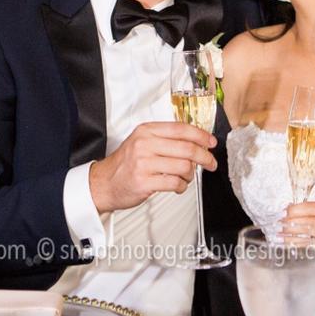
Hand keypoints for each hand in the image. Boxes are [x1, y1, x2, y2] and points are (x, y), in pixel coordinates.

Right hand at [88, 121, 215, 213]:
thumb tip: (195, 142)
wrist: (103, 183)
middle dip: (204, 157)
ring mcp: (143, 163)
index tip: (211, 142)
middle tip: (210, 163)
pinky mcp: (144, 182)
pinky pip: (175, 183)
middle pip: (187, 148)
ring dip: (190, 174)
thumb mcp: (141, 142)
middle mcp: (145, 144)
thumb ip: (165, 139)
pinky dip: (182, 186)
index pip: (181, 129)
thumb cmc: (124, 164)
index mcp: (146, 131)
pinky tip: (178, 186)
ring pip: (183, 166)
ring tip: (186, 176)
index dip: (201, 135)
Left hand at [283, 202, 314, 268]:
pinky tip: (293, 248)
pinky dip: (302, 250)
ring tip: (281, 237)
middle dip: (292, 224)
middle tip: (279, 225)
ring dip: (293, 238)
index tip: (284, 212)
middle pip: (311, 223)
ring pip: (312, 239)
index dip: (296, 210)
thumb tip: (291, 209)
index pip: (314, 208)